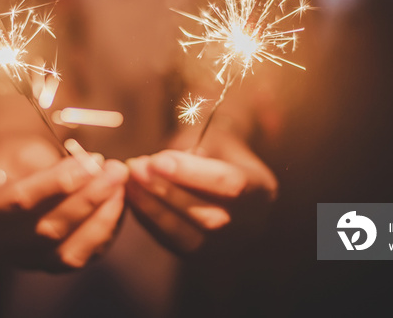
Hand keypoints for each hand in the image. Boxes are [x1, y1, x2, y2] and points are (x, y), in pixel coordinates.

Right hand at [0, 135, 127, 270]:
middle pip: (48, 229)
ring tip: (120, 185)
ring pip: (69, 253)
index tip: (92, 161)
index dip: (59, 182)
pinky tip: (119, 202)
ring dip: (102, 218)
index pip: (21, 200)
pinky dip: (107, 229)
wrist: (13, 177)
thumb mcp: (26, 150)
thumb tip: (95, 169)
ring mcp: (28, 261)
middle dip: (89, 198)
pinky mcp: (53, 266)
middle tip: (116, 170)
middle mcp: (2, 245)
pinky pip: (85, 256)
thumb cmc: (19, 159)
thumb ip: (54, 164)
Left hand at [126, 132, 276, 254]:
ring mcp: (229, 246)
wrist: (222, 168)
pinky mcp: (203, 256)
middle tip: (136, 168)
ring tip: (130, 181)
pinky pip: (174, 244)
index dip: (192, 173)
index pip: (231, 185)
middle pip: (211, 218)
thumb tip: (156, 165)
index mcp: (262, 189)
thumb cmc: (214, 146)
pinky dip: (149, 220)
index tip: (157, 159)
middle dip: (168, 193)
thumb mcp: (211, 135)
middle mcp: (252, 225)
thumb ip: (191, 149)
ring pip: (190, 239)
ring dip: (154, 209)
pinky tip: (132, 197)